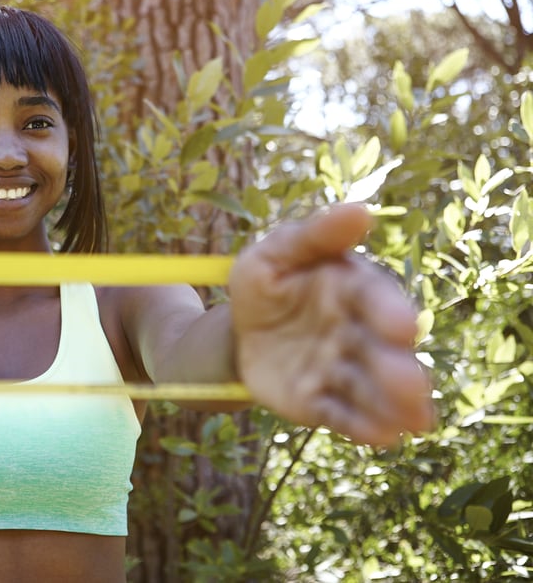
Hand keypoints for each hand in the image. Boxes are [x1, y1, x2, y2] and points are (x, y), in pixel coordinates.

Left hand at [228, 203, 433, 445]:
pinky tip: (382, 437)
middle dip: (398, 369)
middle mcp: (357, 332)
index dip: (389, 313)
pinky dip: (362, 427)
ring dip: (390, 404)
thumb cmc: (266, 281)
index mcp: (353, 289)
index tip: (402, 327)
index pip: (376, 300)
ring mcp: (341, 370)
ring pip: (369, 388)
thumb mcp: (276, 252)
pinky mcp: (320, 402)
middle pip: (382, 351)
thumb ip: (314, 235)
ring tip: (411, 420)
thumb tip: (360, 211)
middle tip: (412, 384)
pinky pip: (341, 415)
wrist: (236, 329)